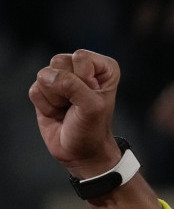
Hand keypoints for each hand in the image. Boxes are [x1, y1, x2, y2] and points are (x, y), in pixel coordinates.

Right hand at [28, 50, 121, 177]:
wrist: (80, 151)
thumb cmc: (92, 129)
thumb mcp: (92, 107)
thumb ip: (73, 86)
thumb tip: (47, 75)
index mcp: (103, 68)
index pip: (81, 57)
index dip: (83, 79)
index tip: (92, 97)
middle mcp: (82, 68)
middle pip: (59, 62)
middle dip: (66, 88)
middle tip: (77, 105)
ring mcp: (62, 78)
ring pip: (44, 75)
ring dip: (54, 98)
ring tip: (67, 109)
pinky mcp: (45, 89)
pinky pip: (34, 89)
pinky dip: (45, 106)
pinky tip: (56, 113)